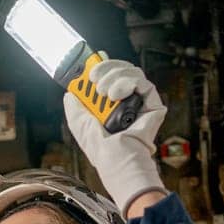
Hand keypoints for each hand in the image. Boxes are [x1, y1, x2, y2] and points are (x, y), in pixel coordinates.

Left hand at [64, 57, 165, 214]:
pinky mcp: (153, 105)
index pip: (109, 76)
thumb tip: (71, 92)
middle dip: (105, 68)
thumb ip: (75, 106)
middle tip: (94, 77)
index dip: (102, 65)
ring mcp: (140, 102)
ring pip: (132, 72)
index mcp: (111, 104)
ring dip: (114, 75)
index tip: (90, 63)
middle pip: (121, 69)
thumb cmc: (101, 150)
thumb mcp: (79, 124)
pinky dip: (127, 83)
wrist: (116, 160)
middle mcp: (127, 101)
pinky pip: (143, 82)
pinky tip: (116, 94)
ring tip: (104, 91)